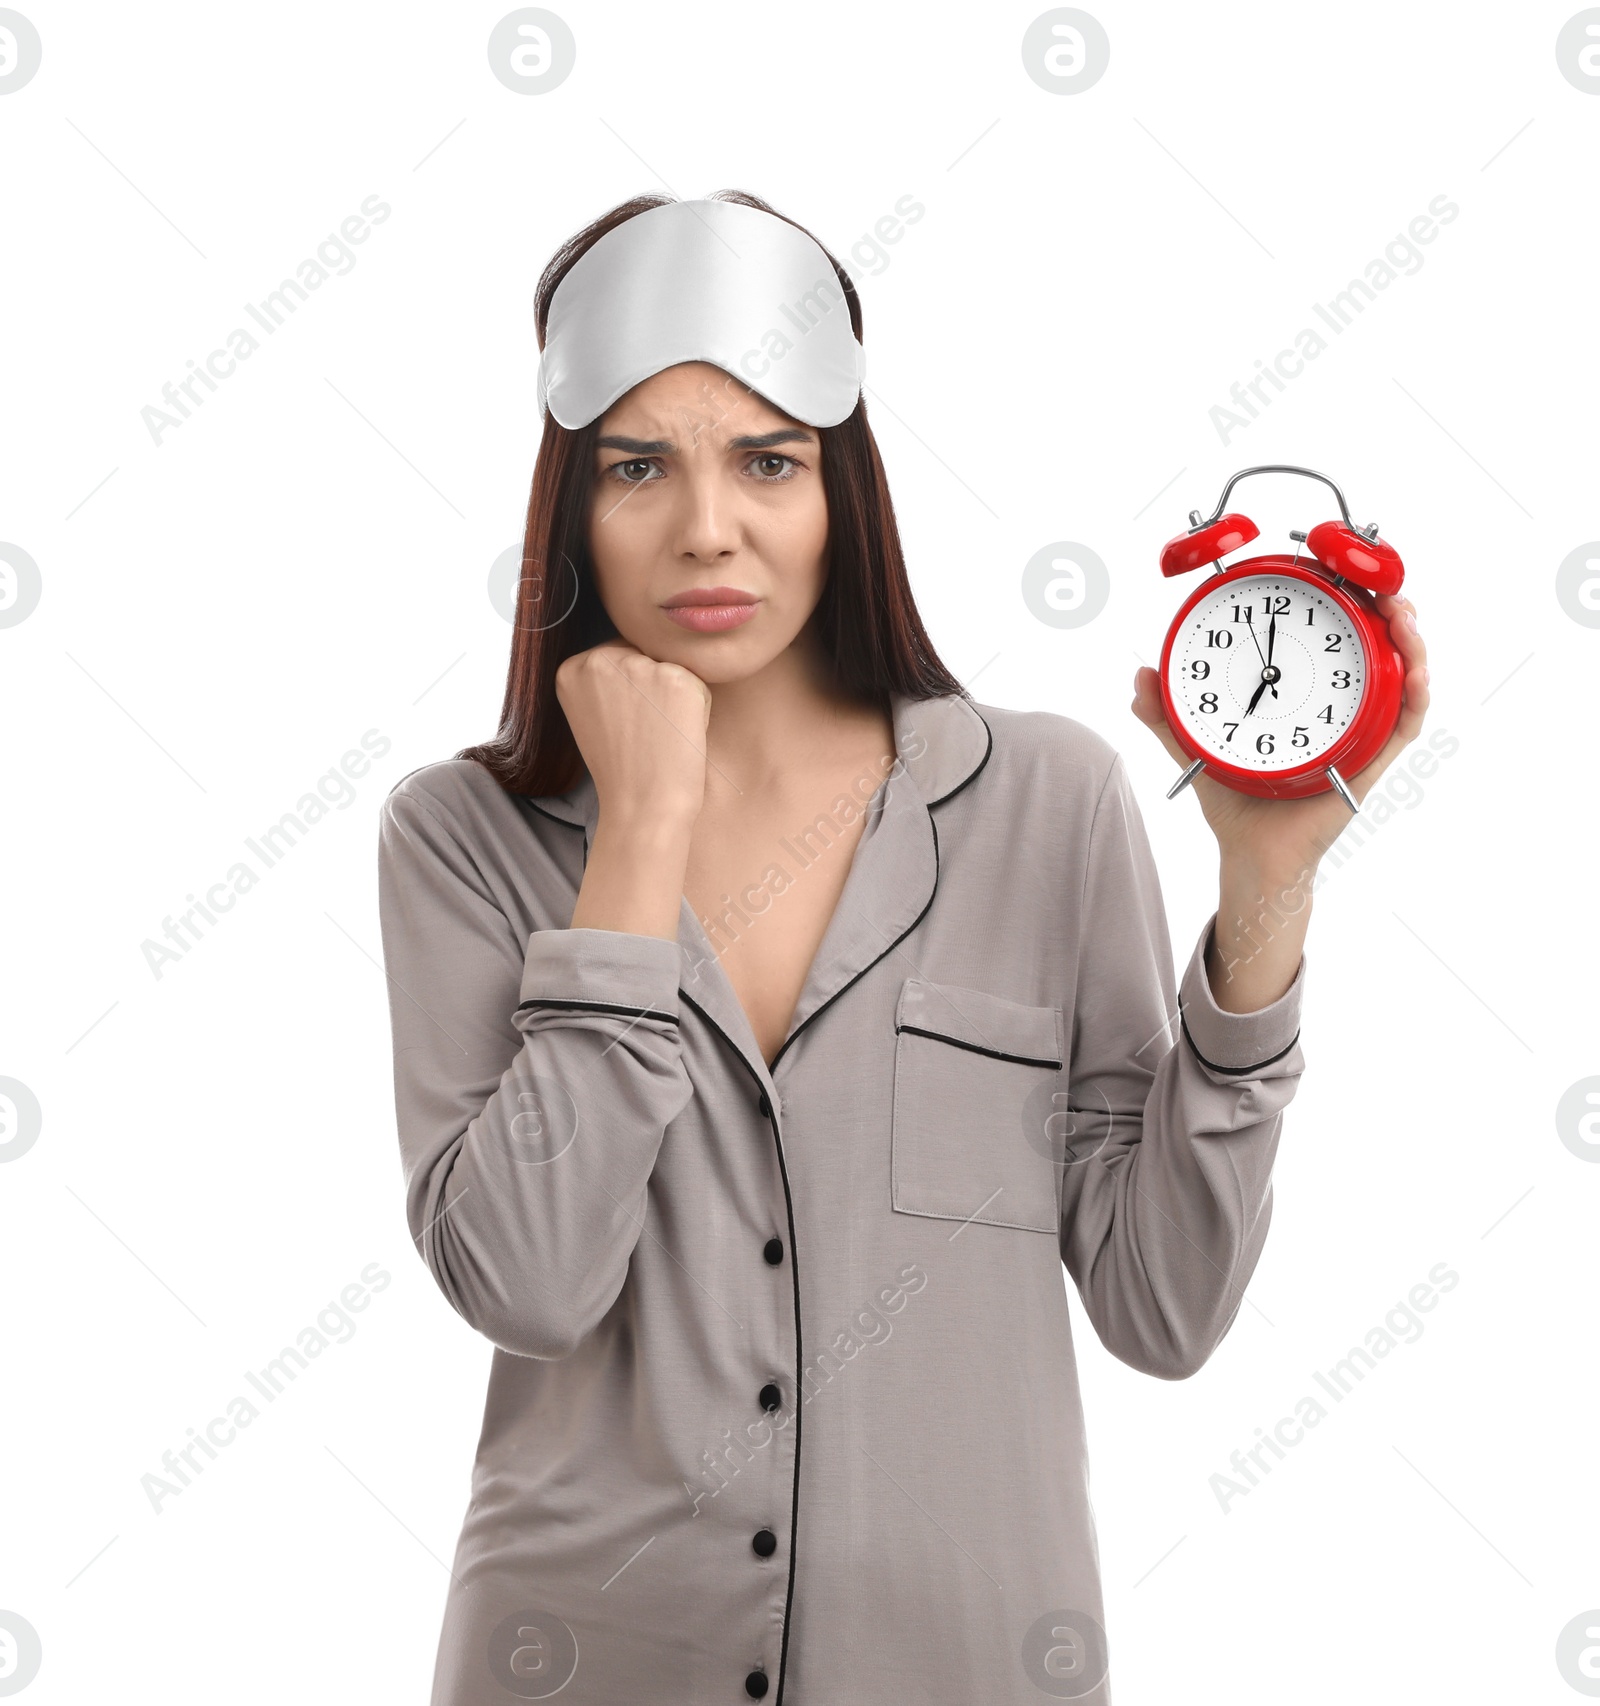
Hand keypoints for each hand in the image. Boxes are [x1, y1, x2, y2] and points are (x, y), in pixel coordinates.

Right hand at [555, 639, 712, 836]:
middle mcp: (599, 658)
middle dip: (653, 690)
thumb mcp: (594, 714)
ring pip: (673, 666)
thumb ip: (605, 679)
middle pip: (646, 655)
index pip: (620, 656)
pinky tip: (677, 734)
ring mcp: (638, 665)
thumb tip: (634, 648)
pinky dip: (698, 709)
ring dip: (675, 698)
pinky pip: (698, 683)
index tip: (625, 726)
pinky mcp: (675, 677)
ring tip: (659, 734)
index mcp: (571, 667)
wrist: (643, 807)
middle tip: (644, 732)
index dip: (632, 693)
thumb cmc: (625, 769)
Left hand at [1131, 590, 1429, 883]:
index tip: (1341, 573)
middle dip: (1390, 612)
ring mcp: (1360, 735)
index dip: (1348, 605)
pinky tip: (1414, 673)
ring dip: (1411, 643)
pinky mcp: (1371, 762)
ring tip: (1402, 615)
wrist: (1252, 855)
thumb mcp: (1197, 746)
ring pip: (1402, 679)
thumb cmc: (1235, 802)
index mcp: (1304, 697)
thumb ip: (1166, 714)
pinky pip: (1403, 724)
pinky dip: (1415, 695)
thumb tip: (1140, 679)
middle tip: (1383, 589)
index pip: (1334, 641)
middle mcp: (1339, 710)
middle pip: (1380, 650)